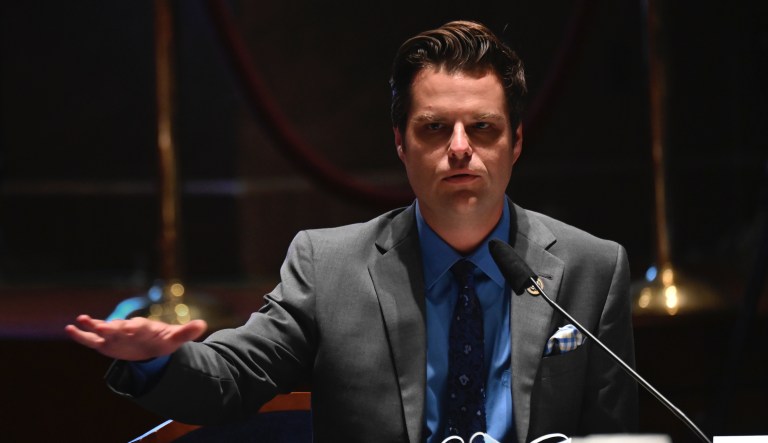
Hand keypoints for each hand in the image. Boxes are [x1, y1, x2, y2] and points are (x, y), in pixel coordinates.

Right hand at [65, 315, 207, 360]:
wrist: (152, 345)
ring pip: (102, 331)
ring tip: (79, 321)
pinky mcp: (105, 343)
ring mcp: (114, 335)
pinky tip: (69, 329)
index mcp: (143, 327)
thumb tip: (202, 325)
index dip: (134, 328)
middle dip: (110, 326)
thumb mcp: (176, 338)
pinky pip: (91, 340)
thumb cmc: (163, 341)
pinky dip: (81, 335)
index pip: (137, 327)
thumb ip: (187, 331)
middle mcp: (126, 329)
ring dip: (91, 327)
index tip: (128, 327)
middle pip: (118, 328)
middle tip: (99, 324)